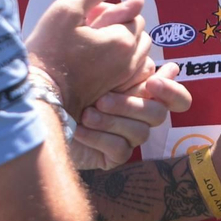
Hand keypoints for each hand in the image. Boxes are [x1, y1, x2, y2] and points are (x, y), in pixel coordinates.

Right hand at [27, 0, 151, 115]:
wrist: (39, 94)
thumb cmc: (49, 51)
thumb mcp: (67, 10)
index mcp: (123, 39)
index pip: (134, 12)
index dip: (111, 8)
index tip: (88, 16)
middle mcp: (131, 61)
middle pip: (138, 31)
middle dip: (120, 24)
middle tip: (89, 28)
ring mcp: (124, 79)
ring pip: (138, 52)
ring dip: (122, 43)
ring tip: (92, 44)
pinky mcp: (116, 92)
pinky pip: (133, 71)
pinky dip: (121, 61)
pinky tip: (97, 60)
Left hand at [70, 62, 192, 170]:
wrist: (41, 106)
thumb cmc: (69, 82)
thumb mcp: (101, 66)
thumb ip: (132, 63)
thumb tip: (172, 67)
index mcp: (143, 92)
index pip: (178, 99)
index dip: (173, 91)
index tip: (152, 81)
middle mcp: (140, 116)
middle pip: (159, 114)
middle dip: (130, 105)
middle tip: (102, 100)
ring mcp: (128, 138)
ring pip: (140, 133)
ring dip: (111, 121)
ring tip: (86, 114)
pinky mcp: (113, 157)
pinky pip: (120, 149)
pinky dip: (99, 138)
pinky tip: (80, 129)